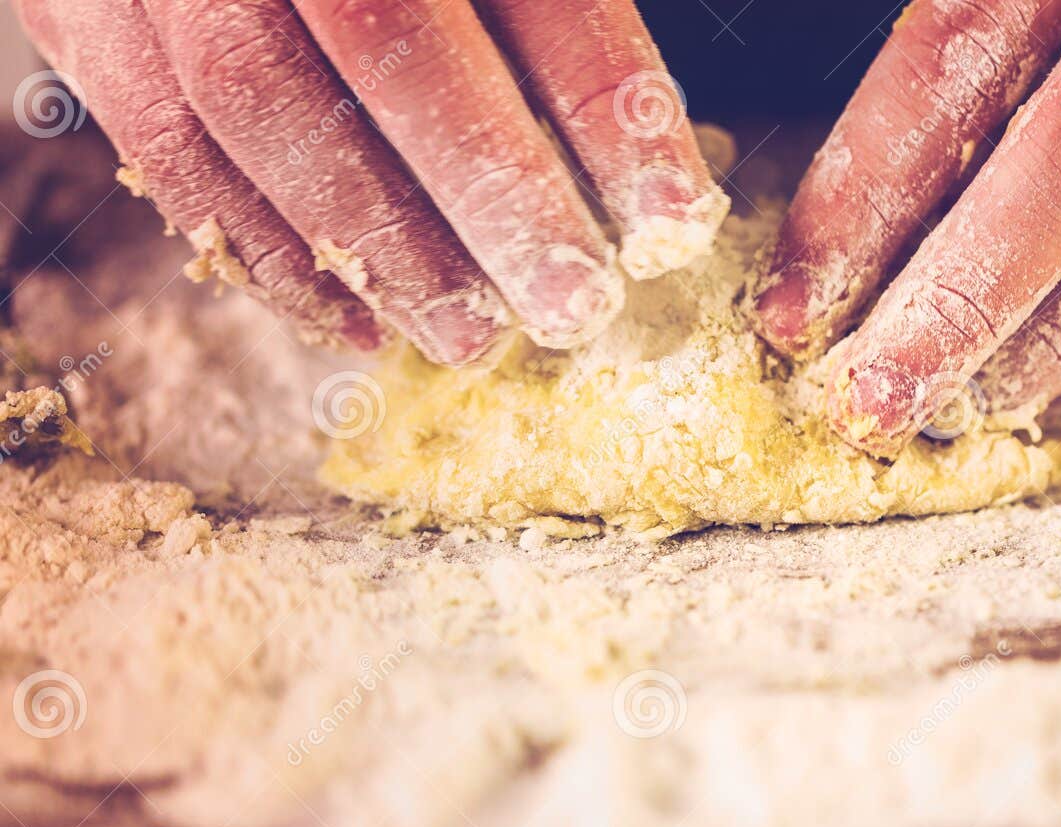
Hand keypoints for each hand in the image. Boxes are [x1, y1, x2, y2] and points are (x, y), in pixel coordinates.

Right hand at [16, 0, 727, 364]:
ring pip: (257, 99)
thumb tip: (638, 145)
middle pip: (389, 39)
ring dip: (377, 244)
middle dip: (493, 194)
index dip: (607, 105)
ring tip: (471, 335)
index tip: (674, 219)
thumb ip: (552, 0)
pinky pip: (163, 138)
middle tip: (573, 307)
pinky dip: (264, 248)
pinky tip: (354, 319)